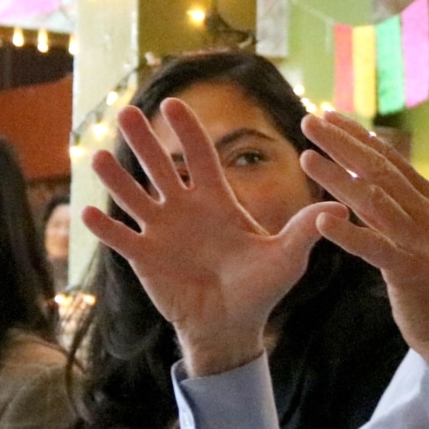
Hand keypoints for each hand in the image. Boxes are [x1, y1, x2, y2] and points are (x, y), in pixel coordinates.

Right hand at [83, 100, 345, 375]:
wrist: (232, 325)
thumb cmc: (261, 288)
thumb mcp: (287, 258)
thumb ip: (305, 231)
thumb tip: (341, 208)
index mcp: (216, 201)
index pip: (199, 157)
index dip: (187, 131)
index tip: (173, 103)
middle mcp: (184, 209)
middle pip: (160, 167)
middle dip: (144, 141)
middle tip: (127, 111)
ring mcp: (161, 231)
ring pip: (133, 196)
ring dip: (116, 177)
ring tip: (97, 156)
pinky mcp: (144, 258)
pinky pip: (120, 238)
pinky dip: (105, 227)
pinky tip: (87, 213)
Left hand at [300, 112, 428, 361]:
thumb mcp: (419, 231)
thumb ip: (399, 202)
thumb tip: (369, 171)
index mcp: (428, 200)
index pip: (388, 158)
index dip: (357, 134)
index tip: (328, 115)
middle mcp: (425, 213)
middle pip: (378, 169)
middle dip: (341, 142)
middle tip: (308, 120)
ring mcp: (419, 241)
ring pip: (373, 200)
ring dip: (337, 177)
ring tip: (306, 158)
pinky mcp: (410, 271)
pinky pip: (375, 247)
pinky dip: (348, 233)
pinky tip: (320, 223)